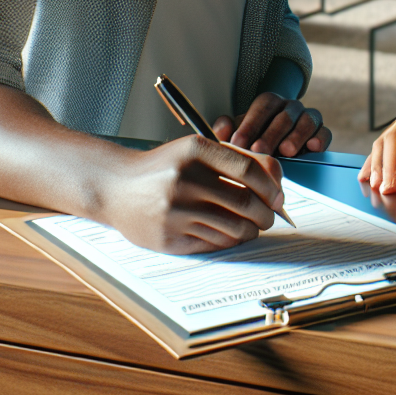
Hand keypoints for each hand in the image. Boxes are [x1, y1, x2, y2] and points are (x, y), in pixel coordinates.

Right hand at [102, 135, 284, 253]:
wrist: (117, 187)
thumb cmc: (164, 167)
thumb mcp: (198, 150)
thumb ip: (238, 158)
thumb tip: (277, 179)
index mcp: (196, 150)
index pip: (248, 170)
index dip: (271, 186)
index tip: (278, 196)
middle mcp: (186, 179)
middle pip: (245, 203)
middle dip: (266, 213)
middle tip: (270, 215)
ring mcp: (176, 211)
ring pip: (233, 228)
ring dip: (251, 230)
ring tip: (252, 226)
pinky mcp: (170, 237)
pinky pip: (214, 244)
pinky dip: (230, 241)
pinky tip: (229, 233)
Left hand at [212, 92, 331, 155]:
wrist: (277, 153)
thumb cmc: (254, 142)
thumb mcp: (239, 136)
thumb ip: (227, 131)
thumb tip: (221, 127)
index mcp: (270, 103)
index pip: (263, 105)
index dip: (251, 123)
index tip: (238, 142)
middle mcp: (291, 107)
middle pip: (284, 115)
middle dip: (271, 134)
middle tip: (259, 151)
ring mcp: (308, 119)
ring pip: (307, 120)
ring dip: (296, 135)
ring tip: (286, 151)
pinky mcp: (321, 133)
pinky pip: (325, 132)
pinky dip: (320, 139)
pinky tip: (312, 148)